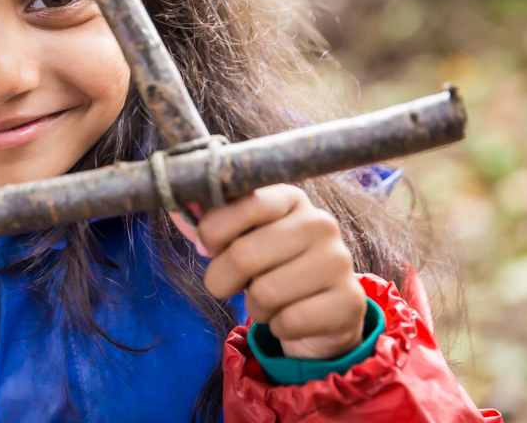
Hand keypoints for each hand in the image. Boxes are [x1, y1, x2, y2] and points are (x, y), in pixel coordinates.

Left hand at [177, 184, 366, 359]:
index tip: (206, 246)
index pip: (246, 201)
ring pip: (265, 293)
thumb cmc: (270, 266)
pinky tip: (292, 316)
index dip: (214, 229)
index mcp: (291, 198)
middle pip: (245, 255)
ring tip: (269, 297)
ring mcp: (339, 261)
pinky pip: (288, 322)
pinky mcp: (349, 301)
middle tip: (231, 283)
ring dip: (255, 306)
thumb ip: (210, 226)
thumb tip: (177, 211)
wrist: (320, 311)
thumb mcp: (241, 239)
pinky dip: (279, 327)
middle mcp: (320, 223)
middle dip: (223, 278)